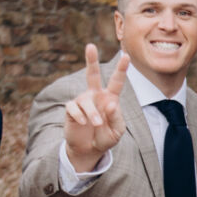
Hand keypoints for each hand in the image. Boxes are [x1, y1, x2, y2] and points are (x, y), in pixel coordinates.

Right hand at [63, 44, 131, 172]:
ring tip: (95, 124)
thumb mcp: (117, 131)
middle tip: (90, 46)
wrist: (89, 150)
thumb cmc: (106, 138)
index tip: (126, 56)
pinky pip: (74, 108)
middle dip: (91, 60)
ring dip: (92, 113)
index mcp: (110, 98)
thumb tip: (110, 104)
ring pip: (85, 100)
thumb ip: (116, 117)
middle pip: (92, 74)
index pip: (116, 81)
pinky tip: (83, 124)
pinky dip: (80, 116)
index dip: (121, 69)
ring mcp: (82, 101)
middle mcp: (95, 95)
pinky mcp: (71, 109)